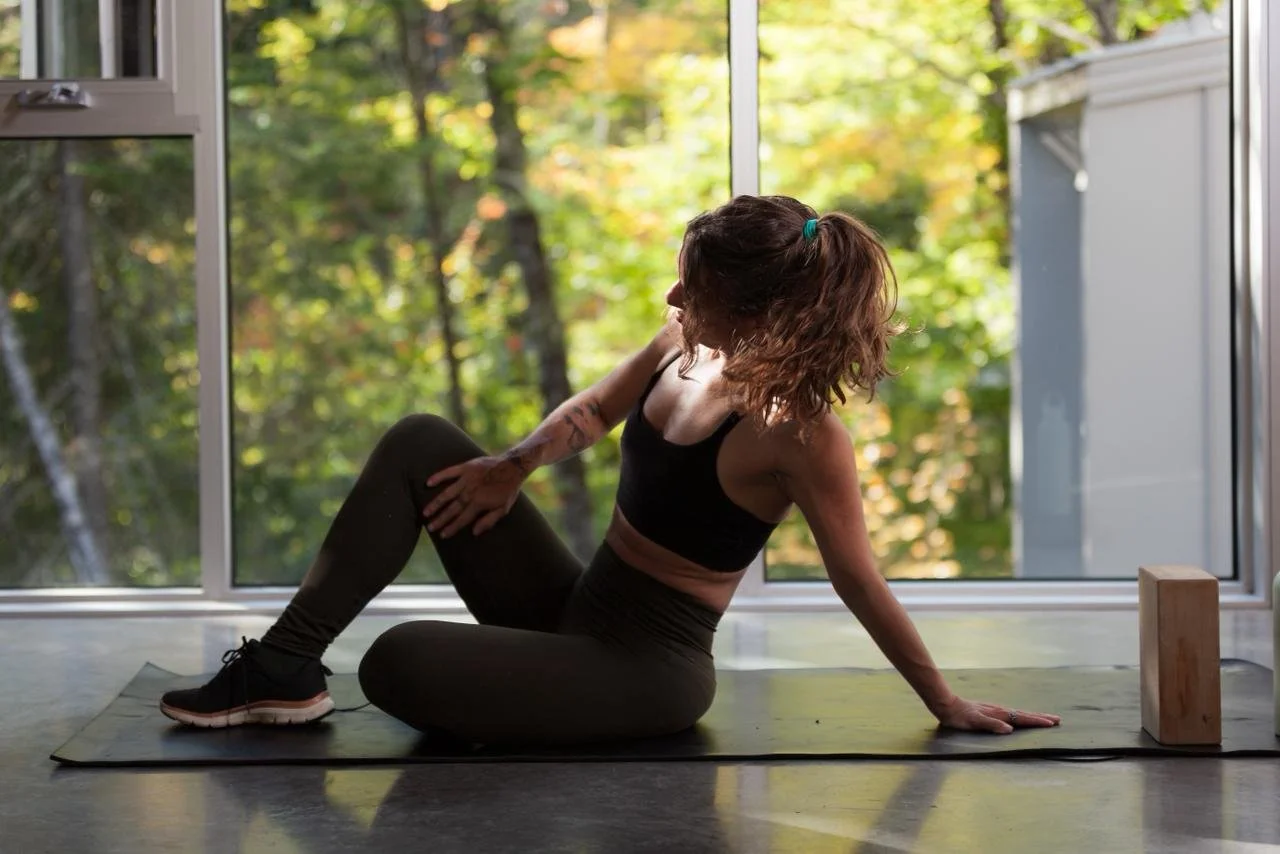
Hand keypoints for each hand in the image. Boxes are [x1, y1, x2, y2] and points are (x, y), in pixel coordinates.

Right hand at [423, 456, 524, 537]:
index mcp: (479, 503)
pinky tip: (428, 483)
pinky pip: (449, 472)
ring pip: (447, 493)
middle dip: (441, 519)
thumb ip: (489, 521)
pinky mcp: (466, 467)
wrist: (513, 467)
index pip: (462, 519)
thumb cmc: (508, 489)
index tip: (443, 535)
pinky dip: (439, 477)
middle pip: (452, 508)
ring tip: (426, 512)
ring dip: (436, 503)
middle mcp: (471, 492)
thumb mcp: (503, 508)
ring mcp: (467, 479)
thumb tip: (474, 532)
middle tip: (430, 528)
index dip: (452, 527)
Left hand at [932, 696, 1060, 734]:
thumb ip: (991, 725)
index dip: (1037, 722)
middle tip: (1057, 720)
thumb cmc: (959, 716)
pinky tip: (1021, 718)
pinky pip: (1011, 714)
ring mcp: (995, 710)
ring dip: (1033, 716)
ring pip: (1019, 713)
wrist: (946, 705)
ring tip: (1045, 718)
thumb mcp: (974, 722)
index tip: (1052, 723)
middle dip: (1040, 717)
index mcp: (999, 714)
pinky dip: (1021, 716)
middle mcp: (999, 710)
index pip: (1022, 718)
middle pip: (1024, 714)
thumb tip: (1009, 729)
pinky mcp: (990, 711)